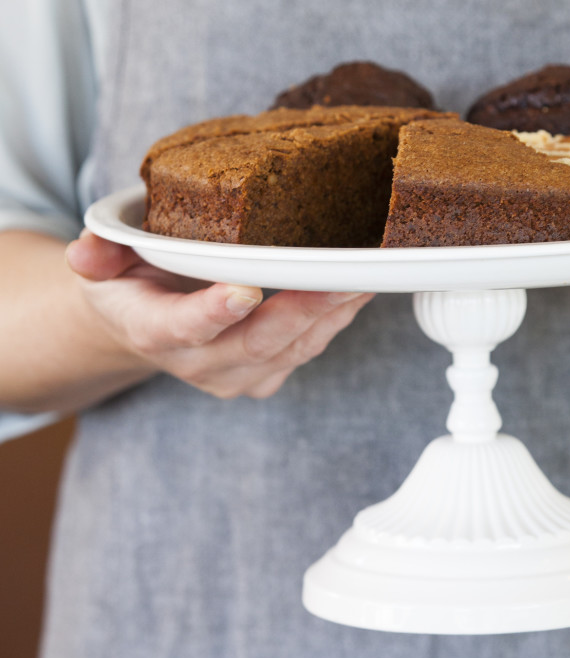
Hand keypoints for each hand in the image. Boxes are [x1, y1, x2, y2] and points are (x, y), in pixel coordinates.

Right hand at [66, 231, 373, 398]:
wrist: (148, 324)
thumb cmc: (135, 283)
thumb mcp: (107, 262)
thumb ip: (98, 253)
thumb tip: (87, 253)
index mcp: (154, 331)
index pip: (184, 328)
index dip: (213, 313)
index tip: (244, 291)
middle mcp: (199, 364)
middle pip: (256, 343)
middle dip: (302, 311)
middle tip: (341, 278)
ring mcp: (238, 376)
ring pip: (293, 349)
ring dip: (331, 315)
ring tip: (365, 278)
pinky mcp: (268, 375)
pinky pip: (308, 350)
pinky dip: (336, 320)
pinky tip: (359, 290)